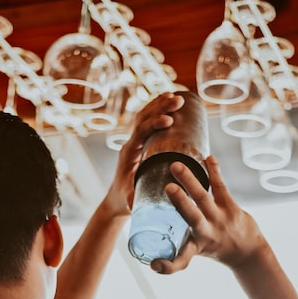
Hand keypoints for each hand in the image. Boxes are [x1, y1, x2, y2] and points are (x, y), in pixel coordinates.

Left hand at [104, 91, 185, 217]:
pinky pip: (147, 120)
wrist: (117, 198)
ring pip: (144, 115)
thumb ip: (134, 199)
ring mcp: (134, 141)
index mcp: (129, 153)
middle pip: (143, 118)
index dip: (153, 124)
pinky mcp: (140, 142)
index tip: (169, 120)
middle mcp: (130, 143)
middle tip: (179, 100)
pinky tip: (169, 100)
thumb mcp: (131, 200)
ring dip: (159, 104)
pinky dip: (157, 108)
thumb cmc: (125, 200)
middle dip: (160, 107)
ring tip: (177, 97)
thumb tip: (142, 201)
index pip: (140, 132)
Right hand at [150, 156, 265, 273]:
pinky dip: (214, 171)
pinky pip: (219, 186)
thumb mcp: (195, 249)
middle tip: (168, 188)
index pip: (180, 261)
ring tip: (176, 165)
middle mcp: (207, 233)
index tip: (155, 265)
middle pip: (192, 217)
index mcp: (195, 247)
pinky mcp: (231, 207)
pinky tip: (207, 158)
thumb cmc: (215, 248)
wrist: (247, 251)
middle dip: (181, 202)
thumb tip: (149, 232)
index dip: (167, 266)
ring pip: (203, 197)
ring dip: (190, 180)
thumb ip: (175, 240)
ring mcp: (220, 218)